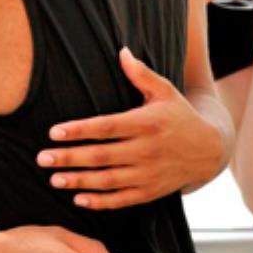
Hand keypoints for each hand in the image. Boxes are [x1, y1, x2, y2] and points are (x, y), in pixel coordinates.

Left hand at [37, 48, 223, 209]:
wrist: (209, 150)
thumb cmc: (180, 115)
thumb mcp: (165, 91)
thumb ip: (141, 74)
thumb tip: (122, 51)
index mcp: (147, 123)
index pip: (107, 127)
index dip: (80, 130)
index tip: (54, 132)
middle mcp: (147, 150)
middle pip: (102, 156)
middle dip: (70, 158)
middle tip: (42, 158)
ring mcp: (149, 174)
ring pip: (109, 180)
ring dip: (80, 181)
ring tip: (54, 179)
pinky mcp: (152, 192)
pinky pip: (123, 200)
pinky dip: (101, 202)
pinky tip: (79, 199)